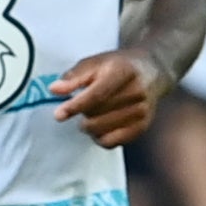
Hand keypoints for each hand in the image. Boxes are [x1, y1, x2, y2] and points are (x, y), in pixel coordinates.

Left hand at [49, 47, 167, 146]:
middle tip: (82, 105)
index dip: (76, 106)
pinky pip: (111, 142)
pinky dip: (99, 137)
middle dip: (81, 113)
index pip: (97, 95)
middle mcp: (137, 93)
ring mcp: (141, 112)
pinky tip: (99, 126)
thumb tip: (54, 90)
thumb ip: (73, 77)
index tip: (59, 114)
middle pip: (96, 114)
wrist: (151, 71)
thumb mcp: (94, 63)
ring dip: (88, 126)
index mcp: (124, 72)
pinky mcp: (142, 127)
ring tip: (91, 114)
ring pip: (101, 131)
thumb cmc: (117, 66)